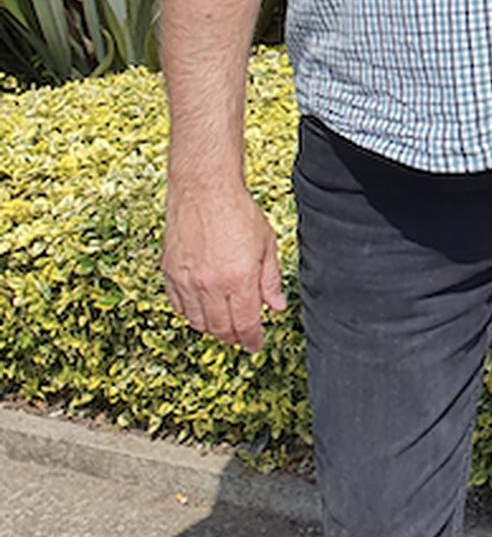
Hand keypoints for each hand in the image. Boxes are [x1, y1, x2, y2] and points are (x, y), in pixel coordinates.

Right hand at [162, 183, 286, 352]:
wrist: (204, 191)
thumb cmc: (238, 212)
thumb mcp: (267, 244)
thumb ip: (271, 280)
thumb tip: (276, 307)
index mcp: (239, 278)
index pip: (245, 323)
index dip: (252, 339)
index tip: (256, 345)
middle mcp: (210, 285)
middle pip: (220, 328)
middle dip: (233, 337)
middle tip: (242, 338)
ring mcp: (187, 281)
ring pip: (197, 321)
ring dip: (212, 329)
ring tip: (224, 327)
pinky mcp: (170, 273)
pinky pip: (179, 306)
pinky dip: (191, 314)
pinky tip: (202, 311)